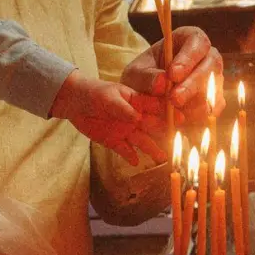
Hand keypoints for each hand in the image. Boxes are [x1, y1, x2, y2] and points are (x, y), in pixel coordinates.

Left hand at [50, 71, 165, 165]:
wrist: (74, 102)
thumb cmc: (94, 92)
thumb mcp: (109, 97)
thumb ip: (123, 108)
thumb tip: (137, 118)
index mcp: (137, 102)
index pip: (156, 107)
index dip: (168, 113)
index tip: (180, 118)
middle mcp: (135, 117)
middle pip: (153, 126)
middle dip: (165, 133)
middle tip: (176, 141)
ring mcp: (125, 130)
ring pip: (142, 141)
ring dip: (152, 149)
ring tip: (162, 158)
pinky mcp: (114, 141)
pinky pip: (124, 150)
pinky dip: (130, 156)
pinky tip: (136, 162)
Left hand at [120, 27, 223, 126]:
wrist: (146, 97)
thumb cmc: (142, 77)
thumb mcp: (135, 74)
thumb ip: (146, 77)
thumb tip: (162, 82)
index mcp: (188, 40)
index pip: (197, 42)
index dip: (188, 57)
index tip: (172, 74)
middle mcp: (206, 57)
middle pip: (211, 65)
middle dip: (192, 84)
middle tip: (174, 99)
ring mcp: (214, 78)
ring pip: (213, 88)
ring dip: (194, 103)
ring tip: (173, 113)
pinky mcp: (215, 99)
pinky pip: (214, 107)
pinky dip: (198, 116)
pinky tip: (183, 119)